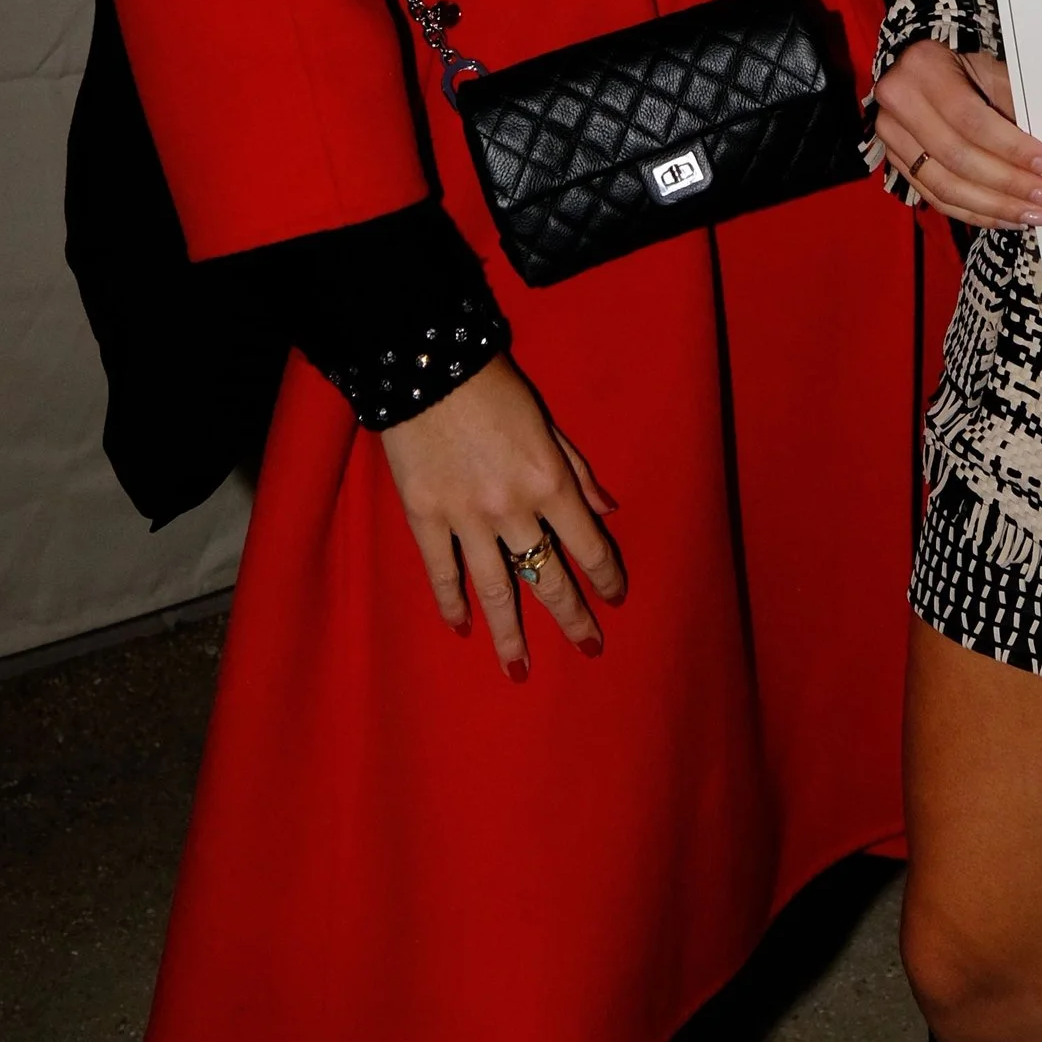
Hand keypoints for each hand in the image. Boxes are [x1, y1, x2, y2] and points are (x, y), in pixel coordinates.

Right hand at [375, 357, 625, 677]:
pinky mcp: (426, 517)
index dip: (606, 576)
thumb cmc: (495, 390)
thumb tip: (608, 511)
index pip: (588, 545)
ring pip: (495, 590)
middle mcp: (514, 509)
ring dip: (510, 634)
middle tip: (588, 648)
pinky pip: (442, 572)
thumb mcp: (549, 425)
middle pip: (548, 577)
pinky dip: (452, 603)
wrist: (428, 370)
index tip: (615, 599)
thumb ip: (579, 473)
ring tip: (519, 671)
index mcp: (550, 482)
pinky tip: (463, 629)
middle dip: (572, 617)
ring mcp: (467, 518)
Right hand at [872, 39, 1041, 224]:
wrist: (921, 66)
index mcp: (924, 68)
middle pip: (957, 158)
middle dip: (1009, 185)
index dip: (1012, 148)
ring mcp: (892, 136)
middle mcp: (899, 102)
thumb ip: (1013, 104)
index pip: (972, 120)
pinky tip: (1006, 217)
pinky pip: (936, 198)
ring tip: (1033, 215)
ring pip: (945, 186)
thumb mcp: (990, 68)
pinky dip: (975, 213)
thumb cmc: (964, 63)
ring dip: (995, 207)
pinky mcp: (896, 162)